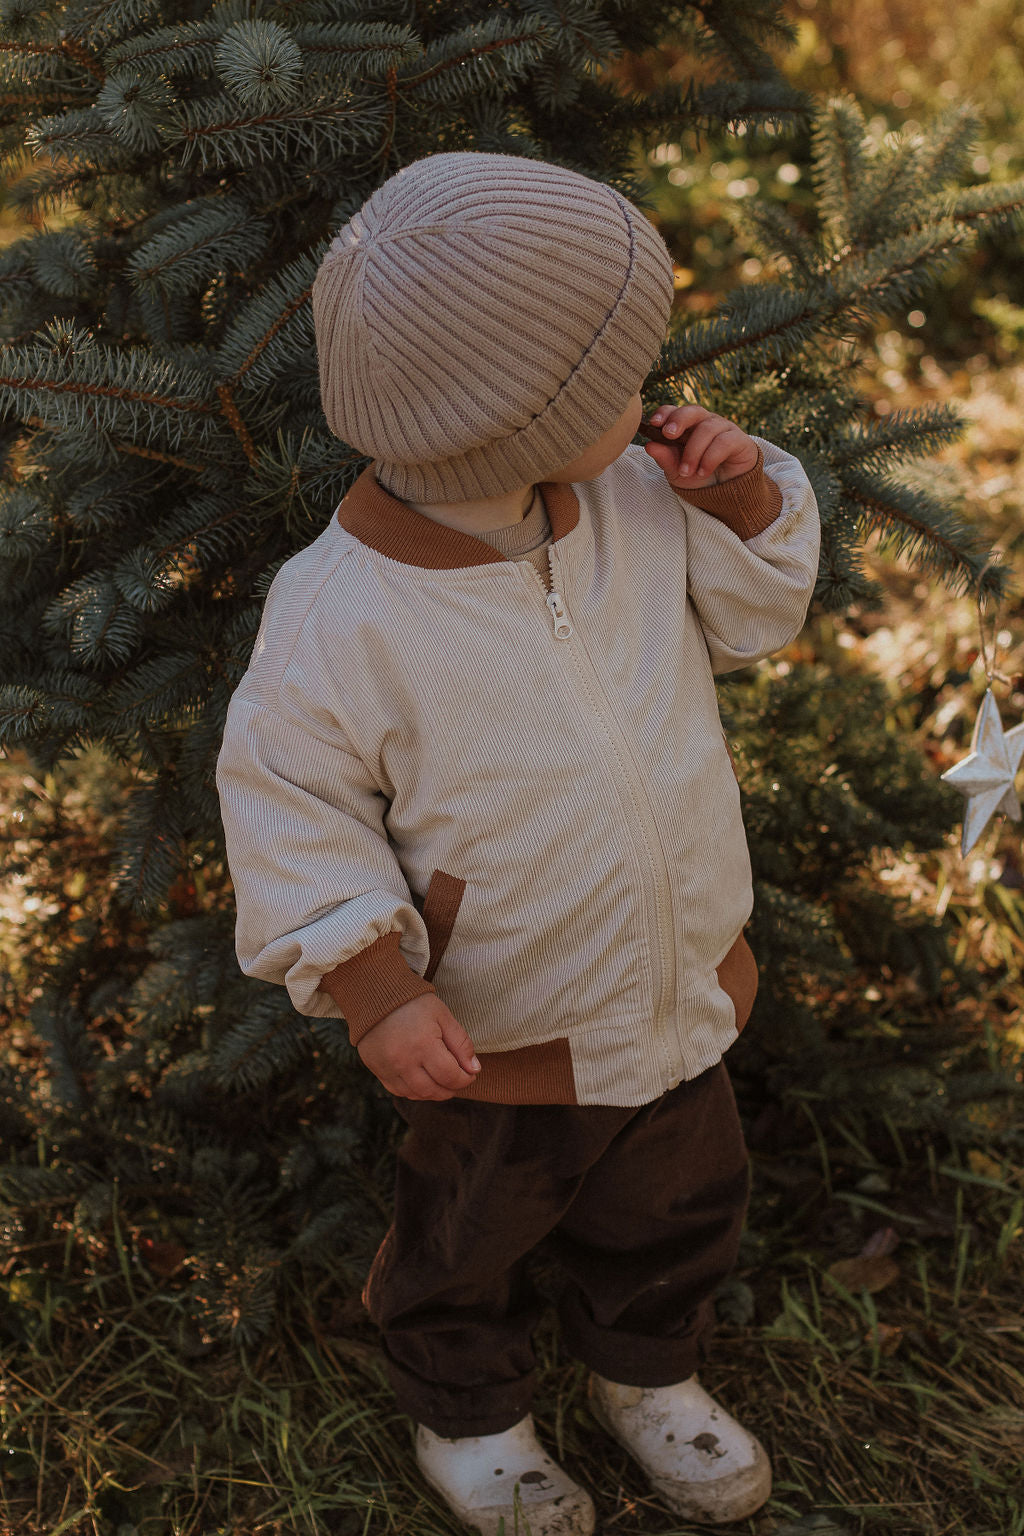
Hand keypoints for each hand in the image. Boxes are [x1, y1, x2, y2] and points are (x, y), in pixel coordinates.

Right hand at [357, 992, 481, 1099]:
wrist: (374, 995)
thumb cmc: (413, 1003)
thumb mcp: (442, 1016)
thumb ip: (461, 1043)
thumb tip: (474, 1069)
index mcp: (424, 1045)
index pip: (450, 1076)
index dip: (465, 1079)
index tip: (470, 1074)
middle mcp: (404, 1061)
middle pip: (434, 1090)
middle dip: (451, 1089)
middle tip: (458, 1080)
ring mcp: (388, 1068)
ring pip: (416, 1094)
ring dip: (434, 1093)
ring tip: (442, 1082)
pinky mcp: (377, 1069)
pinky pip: (398, 1091)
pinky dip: (414, 1091)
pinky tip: (422, 1082)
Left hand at [642, 403, 758, 490]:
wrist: (724, 494)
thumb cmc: (698, 477)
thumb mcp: (676, 471)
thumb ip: (665, 459)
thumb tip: (650, 446)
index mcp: (687, 426)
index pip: (675, 410)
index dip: (665, 413)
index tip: (654, 423)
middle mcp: (705, 422)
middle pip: (693, 411)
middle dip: (679, 420)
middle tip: (669, 435)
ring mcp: (723, 429)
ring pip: (707, 429)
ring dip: (693, 451)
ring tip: (686, 471)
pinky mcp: (739, 440)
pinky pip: (724, 442)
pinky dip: (710, 458)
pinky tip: (703, 472)